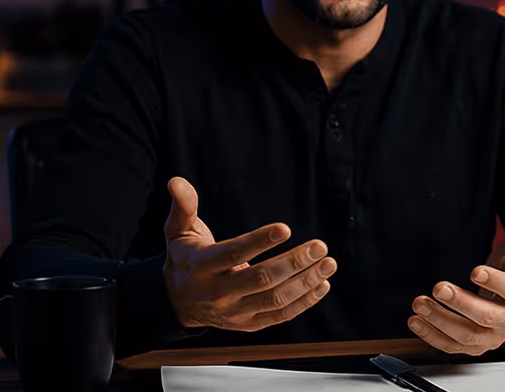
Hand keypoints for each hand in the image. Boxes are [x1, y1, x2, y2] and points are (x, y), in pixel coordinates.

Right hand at [162, 177, 335, 331]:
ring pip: (274, 299)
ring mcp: (235, 312)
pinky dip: (304, 302)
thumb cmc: (185, 258)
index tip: (285, 229)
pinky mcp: (248, 324)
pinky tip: (322, 284)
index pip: (234, 254)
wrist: (176, 303)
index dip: (259, 241)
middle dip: (294, 263)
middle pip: (261, 279)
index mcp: (203, 266)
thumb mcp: (178, 231)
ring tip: (328, 263)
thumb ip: (183, 206)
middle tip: (320, 246)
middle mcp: (219, 292)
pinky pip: (279, 316)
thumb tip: (176, 180)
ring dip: (305, 282)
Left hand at [409, 197, 504, 355]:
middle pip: (485, 316)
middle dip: (460, 302)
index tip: (474, 271)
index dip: (494, 282)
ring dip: (440, 320)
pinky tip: (416, 321)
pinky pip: (452, 346)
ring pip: (466, 334)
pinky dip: (432, 336)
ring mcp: (491, 336)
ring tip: (419, 302)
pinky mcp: (474, 346)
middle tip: (438, 287)